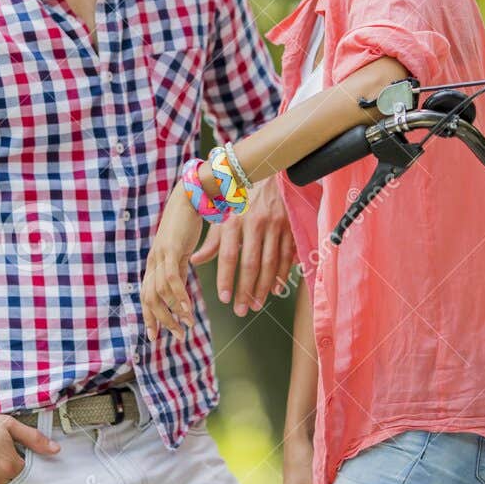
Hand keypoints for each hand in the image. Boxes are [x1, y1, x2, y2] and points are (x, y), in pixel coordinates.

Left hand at [141, 180, 205, 340]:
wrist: (190, 196)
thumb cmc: (187, 223)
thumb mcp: (183, 251)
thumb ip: (181, 269)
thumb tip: (184, 286)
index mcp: (154, 263)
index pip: (146, 295)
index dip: (149, 317)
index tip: (155, 336)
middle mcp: (153, 261)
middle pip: (149, 298)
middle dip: (160, 321)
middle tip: (175, 335)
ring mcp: (160, 256)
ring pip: (160, 293)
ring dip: (173, 313)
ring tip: (186, 326)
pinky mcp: (171, 250)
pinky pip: (173, 280)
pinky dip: (179, 297)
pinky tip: (188, 309)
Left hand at [190, 177, 295, 315]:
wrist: (266, 172)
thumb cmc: (239, 198)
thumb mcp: (222, 215)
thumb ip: (211, 241)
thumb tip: (194, 261)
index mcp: (233, 221)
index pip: (228, 256)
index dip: (226, 279)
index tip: (223, 299)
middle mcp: (254, 223)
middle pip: (251, 264)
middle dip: (246, 290)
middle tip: (242, 310)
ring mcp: (275, 224)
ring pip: (270, 263)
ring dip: (264, 287)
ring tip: (257, 305)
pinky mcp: (290, 225)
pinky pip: (287, 255)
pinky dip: (282, 274)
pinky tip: (276, 289)